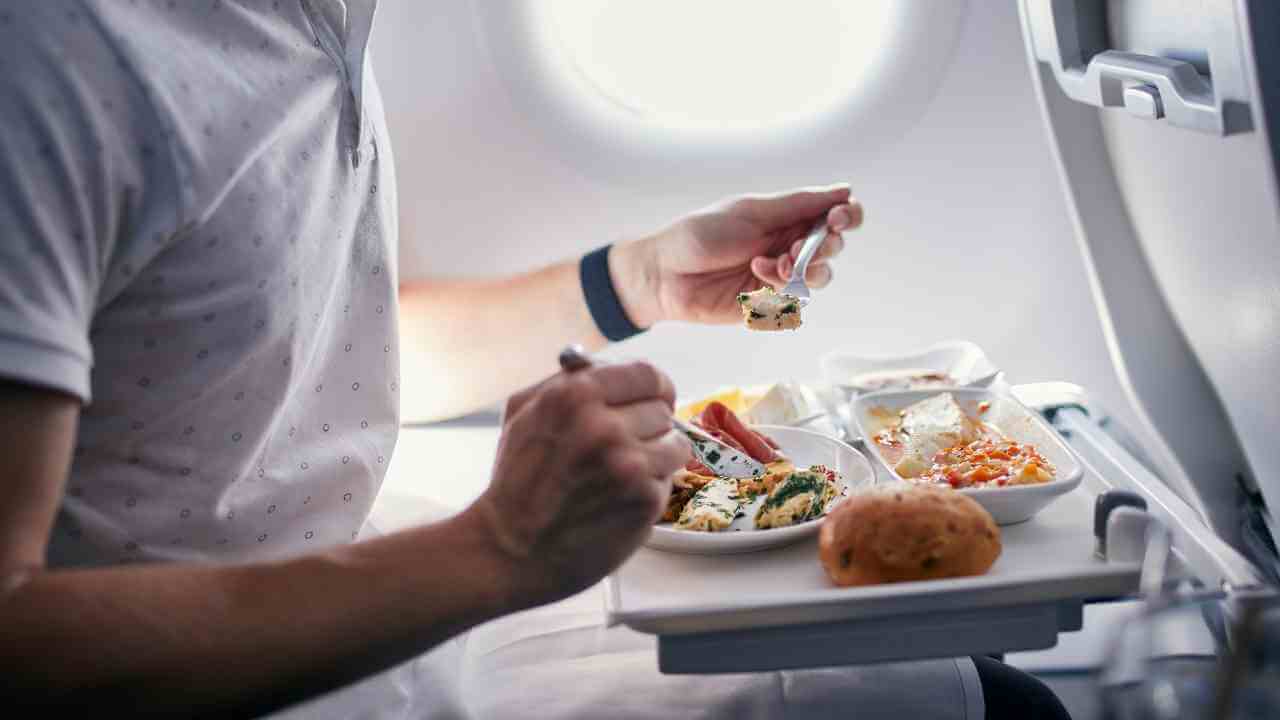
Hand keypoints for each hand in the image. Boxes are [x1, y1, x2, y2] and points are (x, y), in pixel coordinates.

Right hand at [467, 362, 689, 608]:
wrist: (510, 550)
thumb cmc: (517, 482)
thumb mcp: (523, 413)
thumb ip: (566, 381)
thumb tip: (607, 364)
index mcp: (575, 395)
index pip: (647, 374)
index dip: (654, 388)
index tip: (654, 398)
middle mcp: (604, 425)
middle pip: (662, 408)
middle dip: (647, 426)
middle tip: (622, 447)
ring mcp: (627, 463)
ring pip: (674, 443)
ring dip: (656, 457)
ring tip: (623, 474)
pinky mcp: (644, 498)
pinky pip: (669, 479)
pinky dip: (651, 487)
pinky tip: (620, 498)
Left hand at [612, 185, 862, 325]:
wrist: (665, 274)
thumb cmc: (700, 235)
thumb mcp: (751, 212)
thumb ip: (798, 204)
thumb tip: (844, 189)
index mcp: (786, 217)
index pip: (834, 214)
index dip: (847, 216)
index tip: (839, 218)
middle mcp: (788, 245)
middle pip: (833, 247)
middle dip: (825, 245)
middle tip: (798, 245)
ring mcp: (779, 276)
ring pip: (820, 276)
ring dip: (805, 268)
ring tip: (774, 263)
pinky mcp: (768, 303)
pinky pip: (795, 300)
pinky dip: (782, 287)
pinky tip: (757, 275)